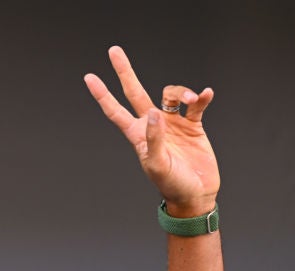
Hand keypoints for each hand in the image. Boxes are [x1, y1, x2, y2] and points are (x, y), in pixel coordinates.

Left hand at [84, 46, 218, 216]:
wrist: (195, 195)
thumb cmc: (172, 184)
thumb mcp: (157, 165)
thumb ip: (154, 139)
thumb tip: (153, 113)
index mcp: (138, 135)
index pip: (115, 110)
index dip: (102, 95)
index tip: (89, 77)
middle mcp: (153, 125)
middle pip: (135, 92)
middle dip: (125, 72)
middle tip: (114, 50)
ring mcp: (172, 124)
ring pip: (171, 94)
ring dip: (182, 92)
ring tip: (193, 100)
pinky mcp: (193, 126)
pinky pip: (196, 105)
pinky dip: (201, 98)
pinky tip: (206, 95)